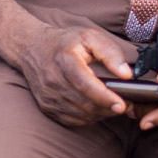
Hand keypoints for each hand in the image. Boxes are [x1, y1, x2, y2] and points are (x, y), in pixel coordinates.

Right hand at [14, 25, 133, 126]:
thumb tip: (126, 74)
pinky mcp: (46, 107)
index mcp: (64, 61)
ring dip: (100, 114)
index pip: (85, 84)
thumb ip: (110, 53)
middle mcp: (52, 81)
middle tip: (126, 104)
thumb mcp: (89, 36)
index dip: (104, 97)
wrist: (31, 48)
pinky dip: (88, 118)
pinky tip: (95, 109)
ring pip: (81, 115)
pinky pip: (72, 120)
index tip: (122, 104)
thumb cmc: (63, 42)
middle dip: (109, 108)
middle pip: (86, 104)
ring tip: (112, 106)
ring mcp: (48, 96)